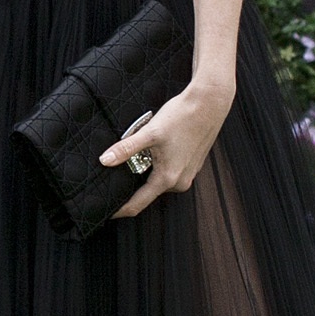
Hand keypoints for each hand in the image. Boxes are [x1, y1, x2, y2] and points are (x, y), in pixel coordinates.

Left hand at [99, 80, 230, 221]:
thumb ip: (126, 148)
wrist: (209, 104)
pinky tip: (158, 148)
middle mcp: (180, 182)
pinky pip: (170, 172)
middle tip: (120, 168)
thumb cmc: (182, 117)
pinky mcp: (192, 166)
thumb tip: (105, 160)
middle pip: (147, 191)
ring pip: (159, 180)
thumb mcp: (149, 133)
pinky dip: (159, 165)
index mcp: (167, 179)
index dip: (120, 210)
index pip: (137, 204)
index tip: (106, 212)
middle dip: (134, 183)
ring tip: (143, 151)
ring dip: (147, 170)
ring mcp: (188, 175)